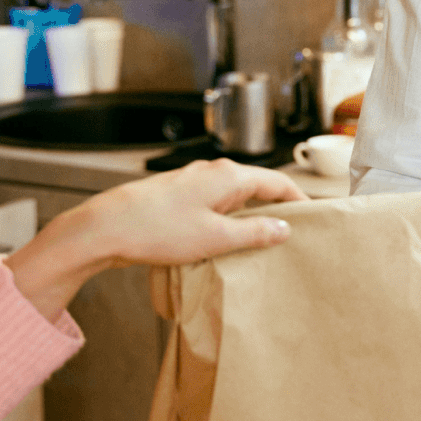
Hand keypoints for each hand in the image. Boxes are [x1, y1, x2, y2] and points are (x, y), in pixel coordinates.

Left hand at [5, 160, 307, 317]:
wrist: (105, 228)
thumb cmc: (157, 229)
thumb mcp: (216, 238)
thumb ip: (255, 233)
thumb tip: (283, 228)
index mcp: (229, 176)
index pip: (278, 183)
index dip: (299, 201)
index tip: (315, 219)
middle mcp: (213, 173)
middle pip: (257, 189)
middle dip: (275, 211)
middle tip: (292, 239)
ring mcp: (193, 184)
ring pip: (234, 199)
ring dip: (248, 220)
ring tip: (260, 247)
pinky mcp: (177, 198)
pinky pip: (214, 207)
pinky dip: (226, 223)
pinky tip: (223, 246)